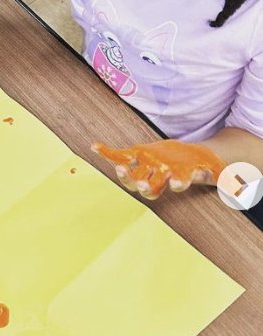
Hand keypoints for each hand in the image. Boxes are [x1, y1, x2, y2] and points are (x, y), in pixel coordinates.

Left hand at [92, 138, 225, 198]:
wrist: (187, 159)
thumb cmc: (199, 167)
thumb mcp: (216, 171)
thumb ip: (227, 180)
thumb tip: (242, 188)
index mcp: (174, 180)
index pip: (170, 186)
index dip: (171, 185)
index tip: (176, 184)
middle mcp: (158, 177)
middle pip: (148, 187)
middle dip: (145, 186)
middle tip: (142, 185)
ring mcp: (145, 167)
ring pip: (132, 175)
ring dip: (124, 174)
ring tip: (117, 170)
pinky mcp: (138, 156)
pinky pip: (119, 156)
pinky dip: (106, 152)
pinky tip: (94, 146)